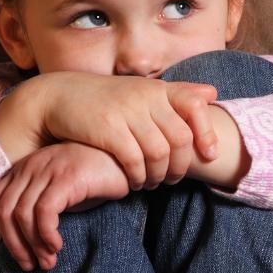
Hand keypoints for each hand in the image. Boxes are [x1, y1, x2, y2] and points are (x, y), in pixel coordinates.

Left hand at [0, 141, 129, 270]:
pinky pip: (44, 211)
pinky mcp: (66, 177)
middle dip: (14, 244)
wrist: (128, 159)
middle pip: (3, 210)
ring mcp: (48, 169)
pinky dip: (46, 234)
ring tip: (48, 261)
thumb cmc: (97, 178)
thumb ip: (42, 205)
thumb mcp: (62, 191)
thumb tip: (27, 243)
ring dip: (33, 244)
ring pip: (21, 213)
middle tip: (31, 265)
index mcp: (25, 168)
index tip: (21, 254)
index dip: (3, 232)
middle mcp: (31, 165)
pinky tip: (57, 246)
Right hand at [37, 72, 218, 190]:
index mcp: (158, 89)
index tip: (210, 154)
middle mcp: (145, 97)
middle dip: (181, 165)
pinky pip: (134, 161)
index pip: (195, 105)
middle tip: (172, 179)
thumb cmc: (107, 100)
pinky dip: (138, 177)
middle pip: (181, 138)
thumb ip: (177, 94)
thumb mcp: (142, 92)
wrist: (59, 97)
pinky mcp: (107, 130)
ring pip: (160, 153)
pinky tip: (134, 182)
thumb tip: (213, 92)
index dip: (207, 132)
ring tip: (152, 183)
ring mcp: (126, 112)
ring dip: (159, 176)